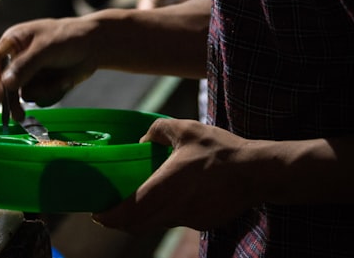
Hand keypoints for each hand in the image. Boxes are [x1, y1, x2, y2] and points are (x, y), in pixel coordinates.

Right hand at [0, 16, 99, 105]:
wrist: (94, 46)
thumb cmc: (69, 37)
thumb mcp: (46, 48)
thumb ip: (26, 65)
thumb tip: (6, 83)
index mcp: (13, 42)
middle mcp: (16, 58)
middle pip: (3, 82)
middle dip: (11, 98)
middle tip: (17, 115)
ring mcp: (28, 72)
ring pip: (19, 92)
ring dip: (36, 93)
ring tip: (54, 87)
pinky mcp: (40, 83)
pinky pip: (36, 95)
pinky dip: (48, 92)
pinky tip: (63, 80)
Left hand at [93, 118, 260, 232]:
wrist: (256, 172)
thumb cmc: (220, 150)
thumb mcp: (185, 129)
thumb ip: (157, 131)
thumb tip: (142, 140)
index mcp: (165, 188)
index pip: (128, 213)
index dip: (108, 217)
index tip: (97, 213)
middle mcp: (174, 209)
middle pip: (137, 225)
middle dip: (119, 221)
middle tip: (109, 209)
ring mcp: (189, 219)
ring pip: (155, 224)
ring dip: (141, 217)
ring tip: (136, 199)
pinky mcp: (202, 222)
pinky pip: (175, 220)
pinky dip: (164, 213)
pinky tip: (170, 195)